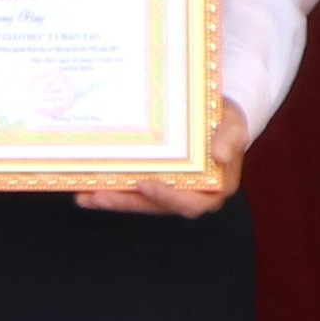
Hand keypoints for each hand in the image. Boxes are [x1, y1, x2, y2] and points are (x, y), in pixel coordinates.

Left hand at [80, 100, 249, 218]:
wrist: (211, 114)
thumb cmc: (225, 121)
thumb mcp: (234, 125)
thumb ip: (230, 139)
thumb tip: (220, 155)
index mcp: (213, 188)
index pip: (192, 203)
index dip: (169, 198)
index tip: (147, 185)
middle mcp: (188, 194)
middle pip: (156, 206)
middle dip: (127, 203)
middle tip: (100, 195)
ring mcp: (167, 190)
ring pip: (138, 202)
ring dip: (111, 201)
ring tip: (85, 196)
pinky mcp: (150, 182)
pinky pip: (129, 191)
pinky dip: (108, 192)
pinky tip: (85, 191)